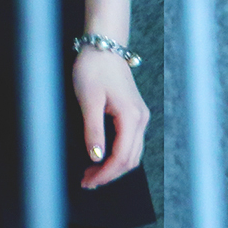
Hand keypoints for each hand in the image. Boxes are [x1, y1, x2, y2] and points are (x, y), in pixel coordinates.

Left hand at [73, 46, 148, 187]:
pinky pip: (130, 142)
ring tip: (92, 172)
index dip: (105, 174)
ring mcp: (139, 116)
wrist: (104, 46)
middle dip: (109, 174)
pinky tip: (102, 156)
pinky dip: (118, 154)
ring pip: (132, 153)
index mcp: (131, 117)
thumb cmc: (94, 69)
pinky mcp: (134, 113)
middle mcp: (140, 119)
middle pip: (130, 159)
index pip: (121, 157)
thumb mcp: (89, 100)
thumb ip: (93, 131)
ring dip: (114, 166)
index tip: (87, 181)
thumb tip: (95, 158)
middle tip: (86, 181)